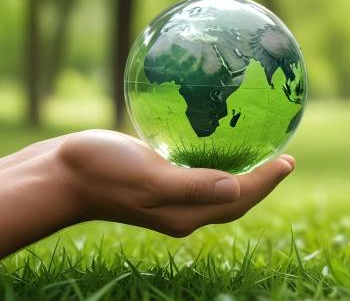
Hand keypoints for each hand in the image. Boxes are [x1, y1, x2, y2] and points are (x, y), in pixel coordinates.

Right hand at [56, 129, 294, 236]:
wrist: (59, 174)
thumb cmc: (102, 173)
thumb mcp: (150, 178)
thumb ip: (192, 185)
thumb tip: (237, 187)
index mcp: (185, 212)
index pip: (238, 199)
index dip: (266, 182)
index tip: (289, 161)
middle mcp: (182, 207)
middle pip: (234, 197)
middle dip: (262, 180)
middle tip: (284, 158)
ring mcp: (168, 193)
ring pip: (217, 184)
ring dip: (241, 170)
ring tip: (261, 150)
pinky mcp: (156, 176)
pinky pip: (196, 169)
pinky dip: (215, 158)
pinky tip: (216, 136)